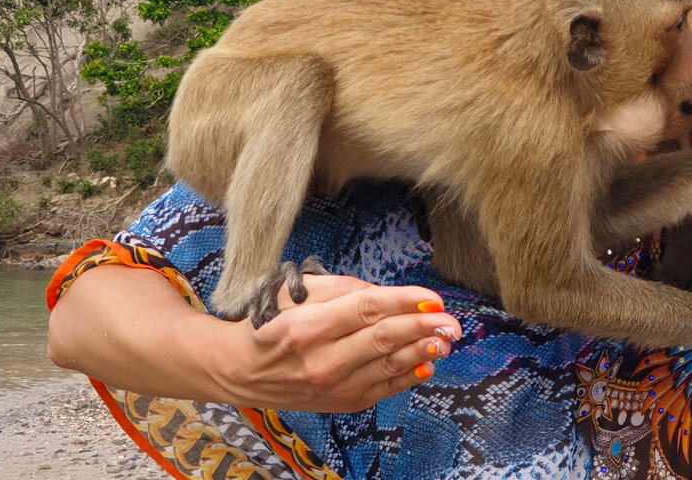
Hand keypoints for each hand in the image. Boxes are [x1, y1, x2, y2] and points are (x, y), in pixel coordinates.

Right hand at [214, 272, 463, 412]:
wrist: (239, 370)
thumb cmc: (270, 323)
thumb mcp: (297, 293)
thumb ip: (342, 289)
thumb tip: (385, 294)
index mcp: (309, 325)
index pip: (367, 309)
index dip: (404, 302)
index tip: (432, 298)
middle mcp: (322, 359)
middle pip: (383, 338)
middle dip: (423, 328)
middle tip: (451, 321)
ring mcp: (332, 385)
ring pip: (387, 365)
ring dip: (422, 351)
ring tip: (446, 339)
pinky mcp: (341, 402)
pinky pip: (383, 389)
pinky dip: (407, 375)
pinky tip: (427, 362)